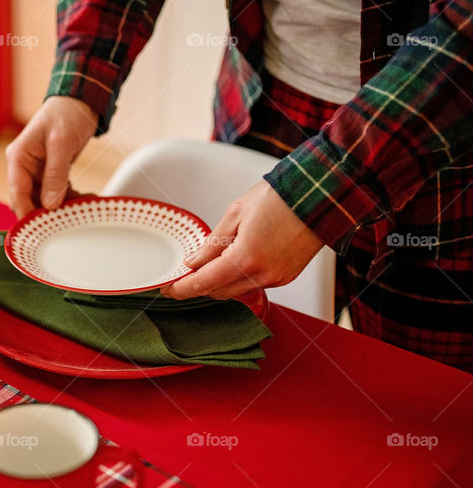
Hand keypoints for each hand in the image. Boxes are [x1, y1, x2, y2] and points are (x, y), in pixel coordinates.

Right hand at [6, 96, 97, 216]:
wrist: (80, 101)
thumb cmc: (66, 113)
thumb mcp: (61, 143)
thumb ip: (55, 174)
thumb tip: (49, 203)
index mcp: (18, 157)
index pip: (17, 192)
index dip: (26, 213)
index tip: (39, 229)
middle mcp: (24, 166)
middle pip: (29, 200)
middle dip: (46, 212)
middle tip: (66, 221)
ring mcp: (37, 171)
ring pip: (44, 199)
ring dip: (61, 207)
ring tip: (82, 207)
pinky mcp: (50, 173)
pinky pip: (56, 193)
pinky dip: (69, 199)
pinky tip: (84, 199)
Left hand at [160, 181, 324, 299]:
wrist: (321, 195)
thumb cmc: (281, 197)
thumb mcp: (235, 214)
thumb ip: (212, 243)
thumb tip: (193, 261)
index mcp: (245, 259)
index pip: (204, 283)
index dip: (182, 288)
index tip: (168, 289)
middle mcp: (262, 275)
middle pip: (218, 292)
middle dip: (198, 286)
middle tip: (181, 277)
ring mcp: (277, 279)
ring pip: (235, 291)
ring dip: (217, 284)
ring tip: (203, 269)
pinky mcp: (286, 277)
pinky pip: (253, 285)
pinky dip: (237, 279)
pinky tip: (229, 265)